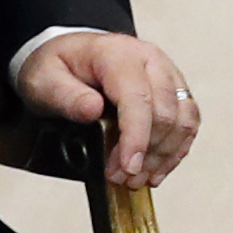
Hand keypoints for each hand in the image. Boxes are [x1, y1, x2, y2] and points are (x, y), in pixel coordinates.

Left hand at [19, 30, 201, 187]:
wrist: (72, 54)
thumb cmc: (59, 66)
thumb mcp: (45, 79)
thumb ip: (65, 95)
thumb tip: (92, 110)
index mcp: (118, 54)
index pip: (137, 98)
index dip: (136, 138)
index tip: (128, 167)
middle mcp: (150, 60)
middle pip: (165, 113)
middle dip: (147, 153)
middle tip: (121, 177)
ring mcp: (167, 75)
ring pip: (183, 120)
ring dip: (164, 156)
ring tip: (138, 178)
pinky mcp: (174, 91)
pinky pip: (188, 123)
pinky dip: (175, 151)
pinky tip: (156, 169)